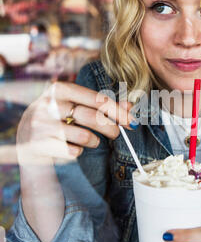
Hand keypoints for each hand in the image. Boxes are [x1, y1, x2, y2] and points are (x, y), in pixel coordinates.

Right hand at [16, 80, 137, 164]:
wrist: (26, 140)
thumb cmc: (57, 120)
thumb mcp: (75, 107)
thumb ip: (101, 105)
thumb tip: (130, 107)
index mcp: (60, 89)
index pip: (97, 99)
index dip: (118, 111)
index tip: (132, 121)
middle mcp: (49, 104)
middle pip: (92, 117)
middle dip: (111, 128)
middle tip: (117, 134)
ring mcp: (42, 125)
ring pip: (84, 136)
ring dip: (94, 141)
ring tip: (91, 141)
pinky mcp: (39, 145)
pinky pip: (72, 151)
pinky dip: (77, 152)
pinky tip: (72, 148)